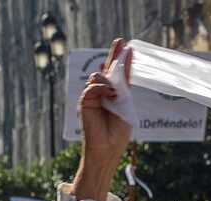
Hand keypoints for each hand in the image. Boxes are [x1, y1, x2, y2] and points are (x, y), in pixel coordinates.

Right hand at [73, 39, 133, 200]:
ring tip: (114, 92)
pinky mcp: (84, 103)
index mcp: (114, 94)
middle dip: (113, 55)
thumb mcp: (126, 102)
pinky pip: (91, 87)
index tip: (125, 45)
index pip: (116, 73)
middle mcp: (102, 93)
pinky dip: (100, 87)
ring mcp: (92, 97)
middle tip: (120, 42)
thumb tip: (126, 60)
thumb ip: (124, 82)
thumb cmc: (118, 130)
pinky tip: (109, 93)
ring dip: (107, 80)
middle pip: (105, 69)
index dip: (118, 58)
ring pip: (96, 76)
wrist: (108, 147)